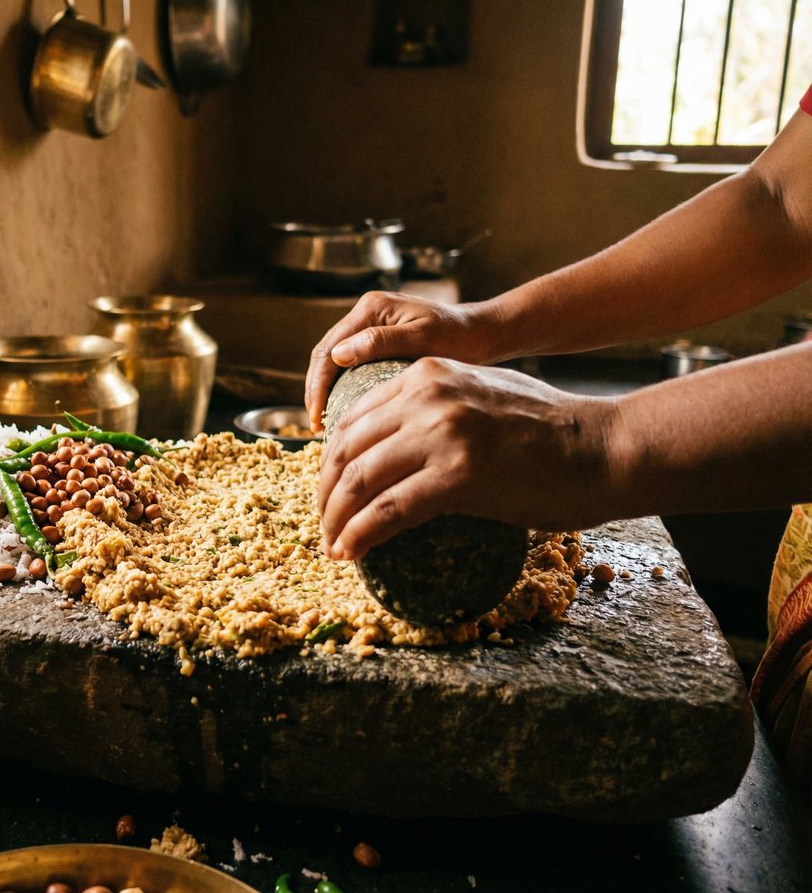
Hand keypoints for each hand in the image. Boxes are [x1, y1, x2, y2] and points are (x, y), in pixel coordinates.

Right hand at [304, 291, 499, 431]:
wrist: (483, 333)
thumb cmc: (459, 336)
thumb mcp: (421, 338)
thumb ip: (379, 342)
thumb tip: (338, 355)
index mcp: (371, 308)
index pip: (329, 349)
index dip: (318, 385)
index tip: (317, 415)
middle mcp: (366, 313)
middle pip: (325, 354)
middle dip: (316, 390)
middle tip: (314, 424)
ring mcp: (371, 326)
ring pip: (334, 360)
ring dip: (324, 389)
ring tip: (323, 420)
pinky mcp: (379, 340)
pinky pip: (349, 364)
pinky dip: (339, 386)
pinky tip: (341, 408)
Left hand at [318, 358, 617, 559]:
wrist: (604, 447)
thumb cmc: (551, 431)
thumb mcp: (481, 394)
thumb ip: (437, 407)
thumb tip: (399, 444)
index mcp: (427, 374)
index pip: (354, 418)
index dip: (331, 462)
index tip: (330, 491)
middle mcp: (428, 396)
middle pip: (347, 449)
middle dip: (326, 493)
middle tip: (324, 524)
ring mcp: (442, 434)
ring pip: (360, 481)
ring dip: (336, 519)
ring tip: (332, 545)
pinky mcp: (459, 476)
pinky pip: (389, 512)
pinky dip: (360, 536)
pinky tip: (349, 553)